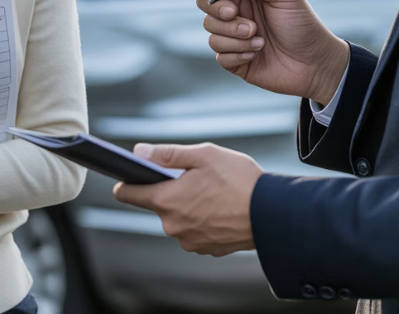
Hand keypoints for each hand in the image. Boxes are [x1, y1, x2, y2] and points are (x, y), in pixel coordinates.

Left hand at [114, 143, 261, 255]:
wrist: (271, 214)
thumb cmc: (238, 180)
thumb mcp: (203, 155)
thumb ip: (167, 154)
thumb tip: (138, 152)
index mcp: (167, 199)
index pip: (129, 194)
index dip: (127, 182)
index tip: (129, 174)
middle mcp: (173, 225)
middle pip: (158, 203)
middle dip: (170, 188)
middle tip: (195, 176)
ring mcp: (189, 239)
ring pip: (178, 216)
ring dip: (187, 204)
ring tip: (212, 191)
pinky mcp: (205, 248)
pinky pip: (194, 229)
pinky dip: (201, 218)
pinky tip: (220, 206)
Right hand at [163, 0, 348, 104]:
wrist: (317, 64)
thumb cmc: (305, 27)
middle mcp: (236, 13)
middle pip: (204, 5)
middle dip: (217, 10)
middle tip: (239, 16)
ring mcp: (233, 37)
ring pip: (211, 31)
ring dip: (234, 35)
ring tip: (259, 39)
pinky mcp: (235, 60)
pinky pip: (220, 54)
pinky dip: (238, 53)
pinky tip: (258, 53)